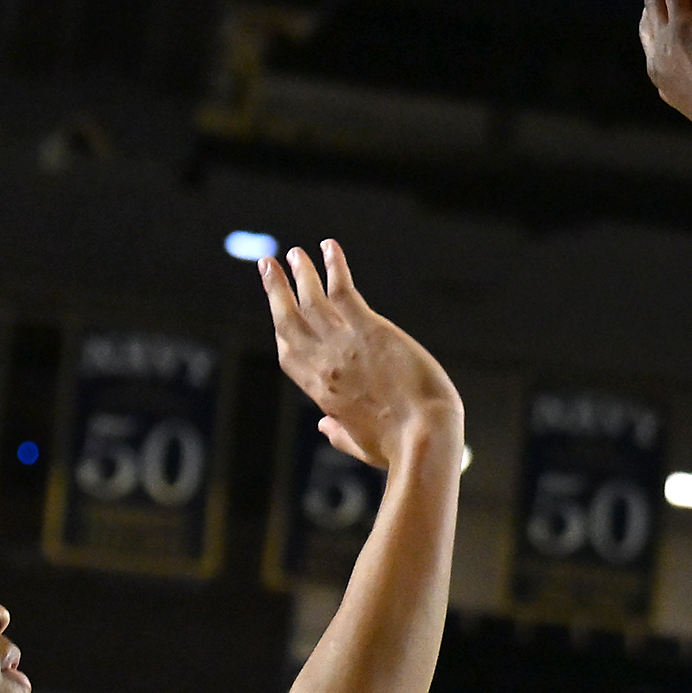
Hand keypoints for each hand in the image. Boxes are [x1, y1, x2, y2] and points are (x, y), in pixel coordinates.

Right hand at [259, 242, 460, 471]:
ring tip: (295, 253)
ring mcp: (343, 343)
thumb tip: (322, 426)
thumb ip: (337, 432)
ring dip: (302, 272)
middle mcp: (323, 362)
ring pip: (312, 299)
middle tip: (268, 265)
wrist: (423, 436)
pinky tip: (329, 246)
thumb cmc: (398, 445)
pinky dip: (335, 266)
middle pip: (289, 318)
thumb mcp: (359, 443)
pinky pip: (344, 290)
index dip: (282, 327)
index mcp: (320, 390)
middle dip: (276, 289)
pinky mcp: (370, 329)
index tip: (278, 310)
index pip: (289, 351)